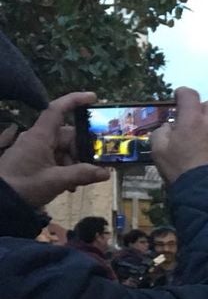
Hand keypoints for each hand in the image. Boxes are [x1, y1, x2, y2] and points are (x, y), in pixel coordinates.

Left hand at [0, 92, 107, 207]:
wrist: (0, 201)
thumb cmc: (24, 185)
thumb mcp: (56, 181)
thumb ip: (82, 174)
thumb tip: (106, 172)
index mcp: (41, 136)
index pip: (57, 110)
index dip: (75, 100)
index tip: (93, 98)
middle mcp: (38, 139)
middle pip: (67, 136)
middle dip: (82, 151)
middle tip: (95, 166)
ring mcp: (35, 149)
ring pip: (63, 150)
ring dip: (75, 164)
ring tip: (78, 183)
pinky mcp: (33, 160)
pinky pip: (55, 159)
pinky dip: (65, 169)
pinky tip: (69, 185)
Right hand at [150, 87, 207, 183]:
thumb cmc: (180, 170)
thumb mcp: (159, 150)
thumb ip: (162, 132)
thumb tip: (171, 127)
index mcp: (193, 120)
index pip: (189, 94)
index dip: (182, 94)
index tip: (177, 100)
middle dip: (200, 110)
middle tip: (192, 122)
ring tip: (202, 147)